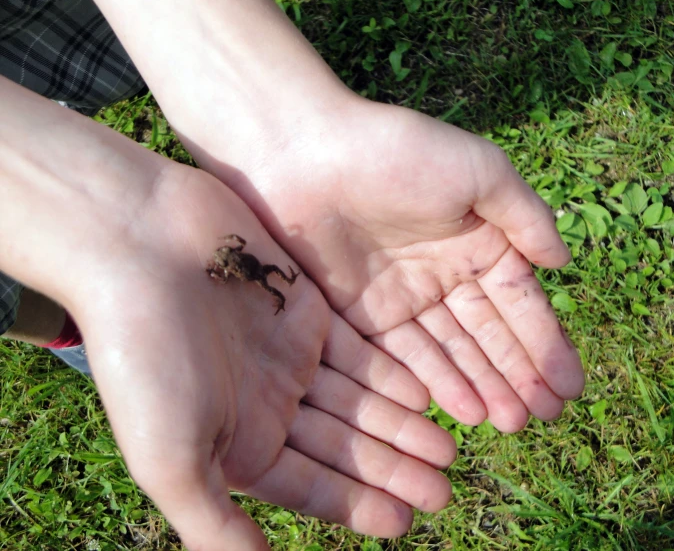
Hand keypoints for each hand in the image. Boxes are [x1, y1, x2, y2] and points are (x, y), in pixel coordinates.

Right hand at [0, 80, 455, 549]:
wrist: (134, 243)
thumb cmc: (144, 355)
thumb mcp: (169, 456)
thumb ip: (212, 520)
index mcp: (233, 442)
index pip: (309, 485)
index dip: (356, 505)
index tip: (404, 523)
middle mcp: (264, 402)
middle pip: (342, 444)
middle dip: (391, 469)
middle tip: (444, 492)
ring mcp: (285, 354)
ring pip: (355, 399)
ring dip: (398, 424)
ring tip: (445, 451)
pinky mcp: (302, 309)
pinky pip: (355, 349)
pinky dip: (387, 372)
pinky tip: (423, 393)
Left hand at [92, 0, 584, 431]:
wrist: (303, 154)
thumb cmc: (397, 153)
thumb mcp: (478, 170)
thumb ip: (525, 215)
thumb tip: (563, 263)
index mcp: (476, 239)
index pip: (518, 302)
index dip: (544, 345)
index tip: (569, 387)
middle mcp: (443, 273)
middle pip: (487, 336)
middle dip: (518, 375)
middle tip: (544, 417)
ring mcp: (402, 297)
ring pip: (450, 353)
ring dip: (482, 387)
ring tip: (510, 424)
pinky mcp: (361, 315)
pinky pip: (404, 356)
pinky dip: (433, 383)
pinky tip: (461, 411)